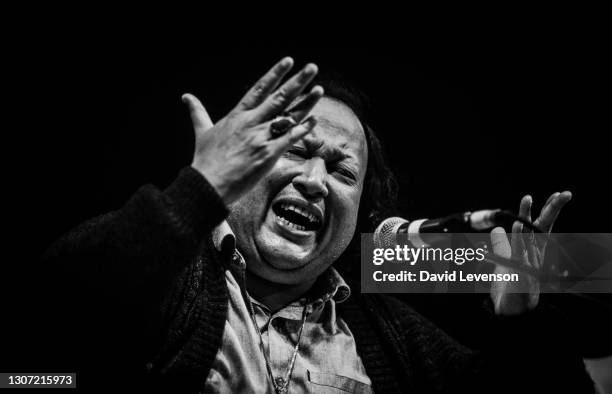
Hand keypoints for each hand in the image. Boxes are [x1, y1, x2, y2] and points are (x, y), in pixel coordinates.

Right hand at [182, 57, 323, 204]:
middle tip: (312, 67)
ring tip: (319, 89)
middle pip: (279, 97)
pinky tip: (313, 121)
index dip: (275, 74)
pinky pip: (290, 138)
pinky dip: (303, 129)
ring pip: (288, 115)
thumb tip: (186, 97)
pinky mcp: (268, 154)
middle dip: (297, 81)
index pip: (259, 89)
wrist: (209, 184)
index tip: (288, 61)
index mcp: (237, 115)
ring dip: (306, 102)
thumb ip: (198, 112)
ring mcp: (261, 138)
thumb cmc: (205, 160)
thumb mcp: (202, 131)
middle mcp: (251, 123)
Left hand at [490, 191, 571, 314]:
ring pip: (529, 235)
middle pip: (543, 227)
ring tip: (527, 198)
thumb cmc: (510, 285)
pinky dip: (517, 238)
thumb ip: (501, 243)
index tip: (559, 194)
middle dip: (552, 209)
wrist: (511, 310)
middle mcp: (534, 254)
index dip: (550, 210)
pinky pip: (518, 252)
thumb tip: (497, 229)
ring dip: (526, 216)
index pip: (542, 225)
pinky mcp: (518, 272)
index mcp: (533, 249)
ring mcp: (528, 262)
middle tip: (563, 194)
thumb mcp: (503, 260)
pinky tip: (515, 225)